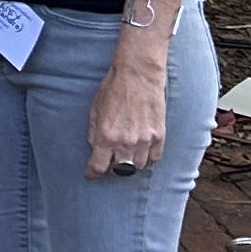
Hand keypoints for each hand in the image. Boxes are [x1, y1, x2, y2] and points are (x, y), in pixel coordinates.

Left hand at [85, 50, 172, 180]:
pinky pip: (154, 158)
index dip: (93, 174)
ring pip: (138, 166)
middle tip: (108, 166)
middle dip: (111, 170)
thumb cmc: (112, 89)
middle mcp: (126, 143)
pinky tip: (141, 153)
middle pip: (119, 171)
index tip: (91, 175)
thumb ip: (93, 132)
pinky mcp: (159, 136)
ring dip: (130, 165)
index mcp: (106, 137)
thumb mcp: (94, 110)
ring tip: (125, 158)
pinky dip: (147, 159)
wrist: (138, 76)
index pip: (98, 166)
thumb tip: (94, 147)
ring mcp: (145, 140)